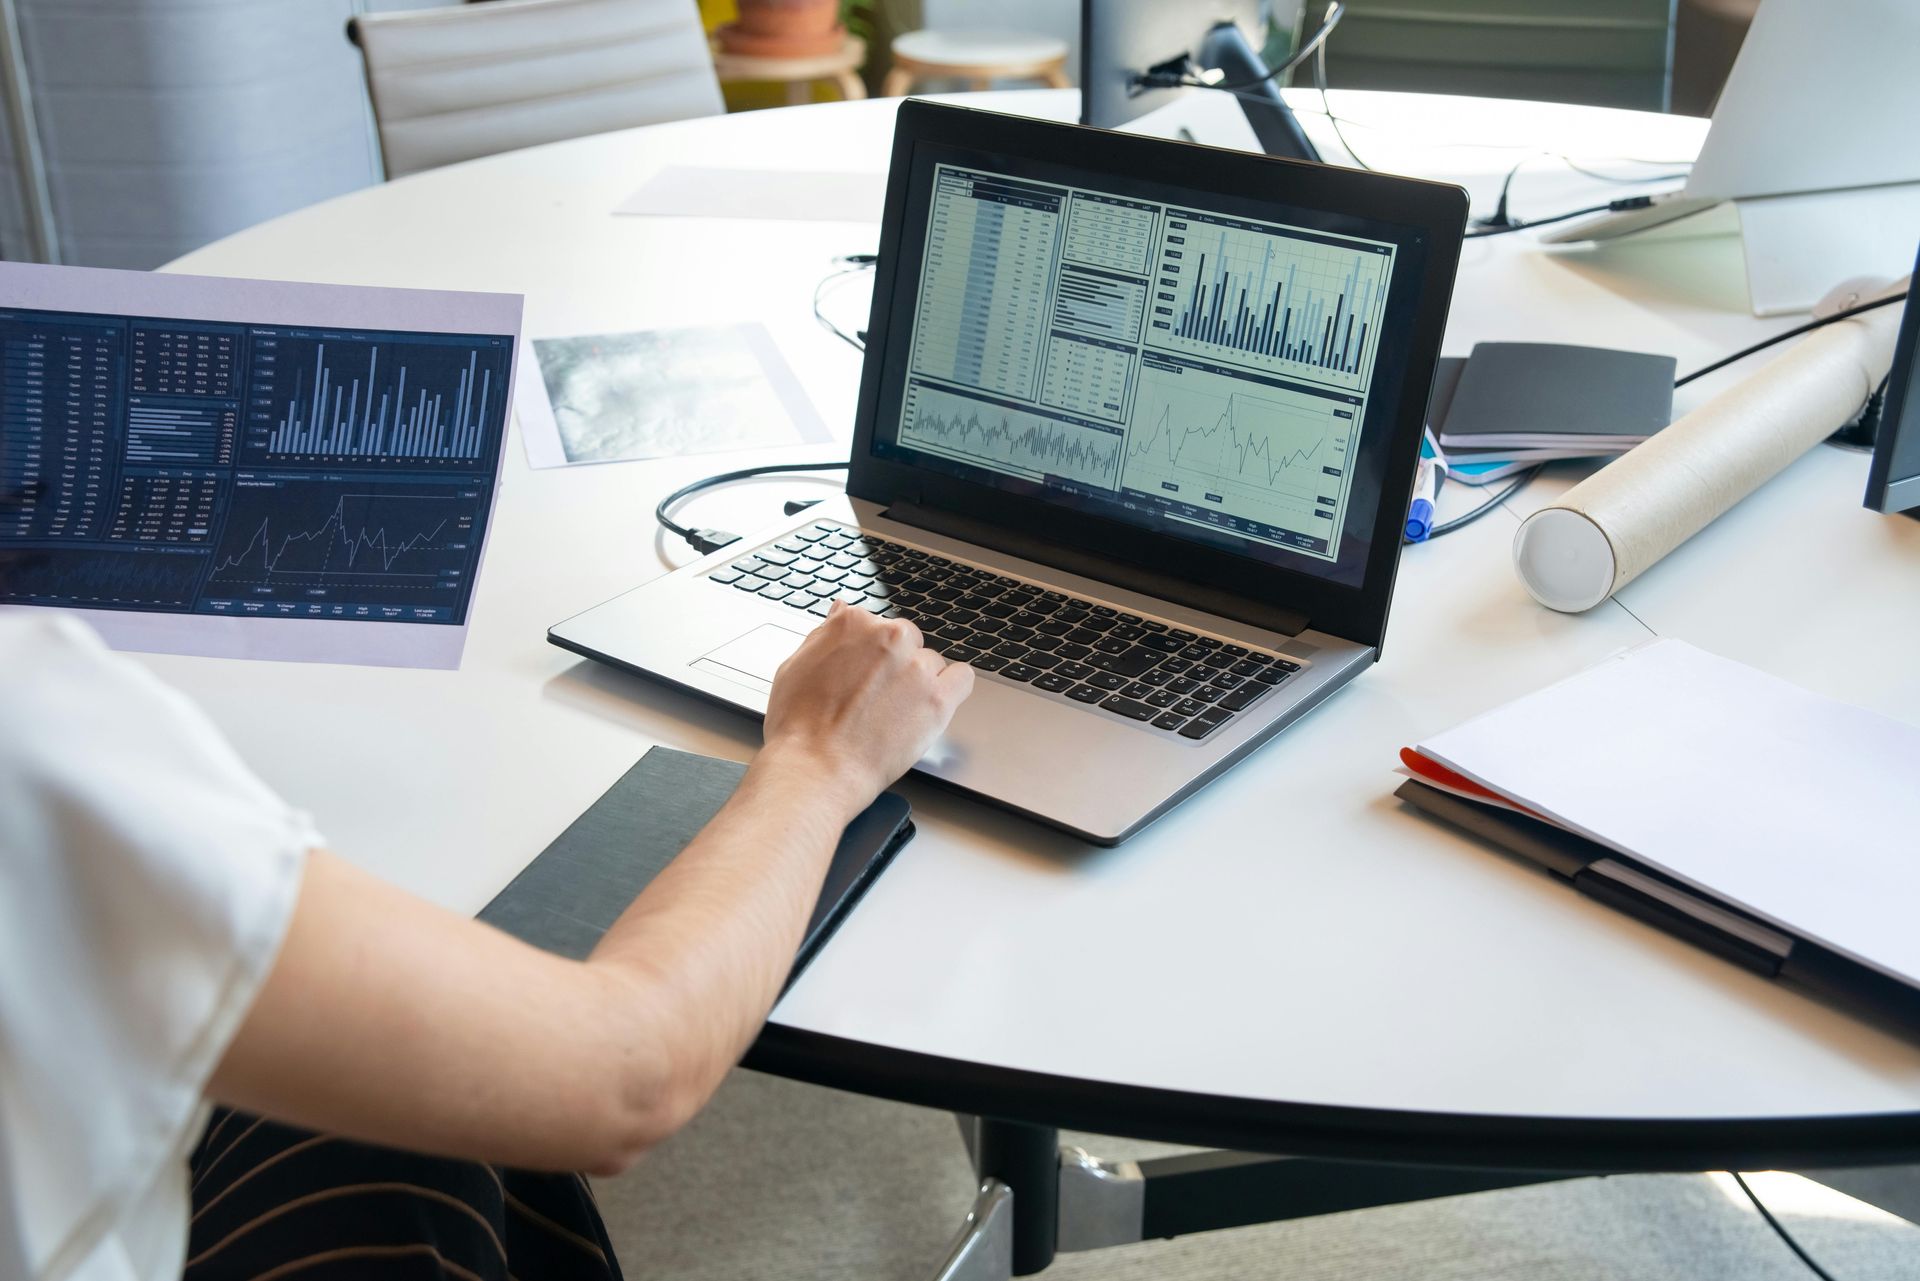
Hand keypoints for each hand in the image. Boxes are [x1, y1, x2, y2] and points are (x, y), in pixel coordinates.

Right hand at [760, 602, 973, 813]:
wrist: (818, 767)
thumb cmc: (800, 726)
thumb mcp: (795, 666)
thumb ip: (825, 635)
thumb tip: (840, 611)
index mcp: (853, 623)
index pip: (875, 626)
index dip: (868, 654)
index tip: (862, 674)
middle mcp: (888, 637)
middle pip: (906, 639)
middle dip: (895, 663)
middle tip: (877, 696)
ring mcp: (916, 667)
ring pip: (930, 661)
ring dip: (919, 680)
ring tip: (896, 712)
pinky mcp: (939, 697)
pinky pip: (962, 678)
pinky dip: (952, 689)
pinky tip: (932, 705)